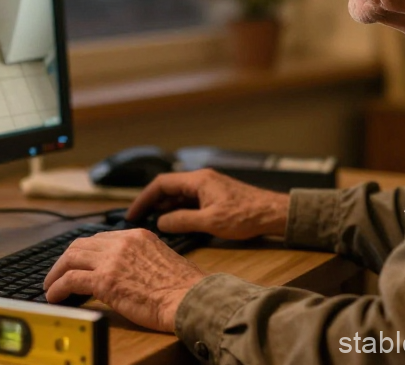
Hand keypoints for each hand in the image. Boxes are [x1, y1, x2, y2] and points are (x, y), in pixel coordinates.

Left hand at [43, 229, 205, 331]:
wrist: (190, 298)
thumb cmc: (183, 287)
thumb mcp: (161, 259)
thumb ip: (140, 258)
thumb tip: (126, 271)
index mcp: (136, 235)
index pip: (100, 238)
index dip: (84, 251)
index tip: (77, 262)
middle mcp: (122, 242)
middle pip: (81, 244)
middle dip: (65, 259)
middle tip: (58, 273)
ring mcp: (112, 260)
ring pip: (70, 258)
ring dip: (56, 272)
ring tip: (50, 286)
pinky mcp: (105, 280)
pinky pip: (70, 280)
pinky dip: (57, 288)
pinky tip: (54, 296)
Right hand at [127, 169, 289, 239]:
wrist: (273, 213)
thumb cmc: (245, 216)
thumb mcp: (210, 222)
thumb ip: (183, 221)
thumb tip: (160, 223)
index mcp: (198, 180)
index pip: (161, 184)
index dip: (143, 198)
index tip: (132, 214)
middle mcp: (201, 179)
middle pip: (168, 188)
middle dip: (151, 203)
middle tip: (137, 221)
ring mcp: (208, 187)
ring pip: (179, 195)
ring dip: (164, 208)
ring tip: (150, 224)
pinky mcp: (215, 196)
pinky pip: (190, 200)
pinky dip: (178, 210)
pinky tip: (174, 223)